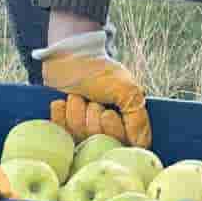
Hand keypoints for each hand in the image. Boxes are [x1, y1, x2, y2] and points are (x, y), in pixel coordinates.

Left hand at [34, 24, 151, 146]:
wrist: (68, 56)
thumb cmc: (100, 70)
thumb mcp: (126, 89)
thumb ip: (138, 118)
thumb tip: (141, 144)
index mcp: (126, 120)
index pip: (125, 144)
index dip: (114, 132)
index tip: (107, 114)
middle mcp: (107, 129)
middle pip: (101, 144)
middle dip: (94, 118)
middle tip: (93, 100)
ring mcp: (83, 130)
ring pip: (80, 137)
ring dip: (77, 112)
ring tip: (78, 96)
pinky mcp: (64, 128)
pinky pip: (61, 133)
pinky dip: (61, 115)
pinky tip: (63, 102)